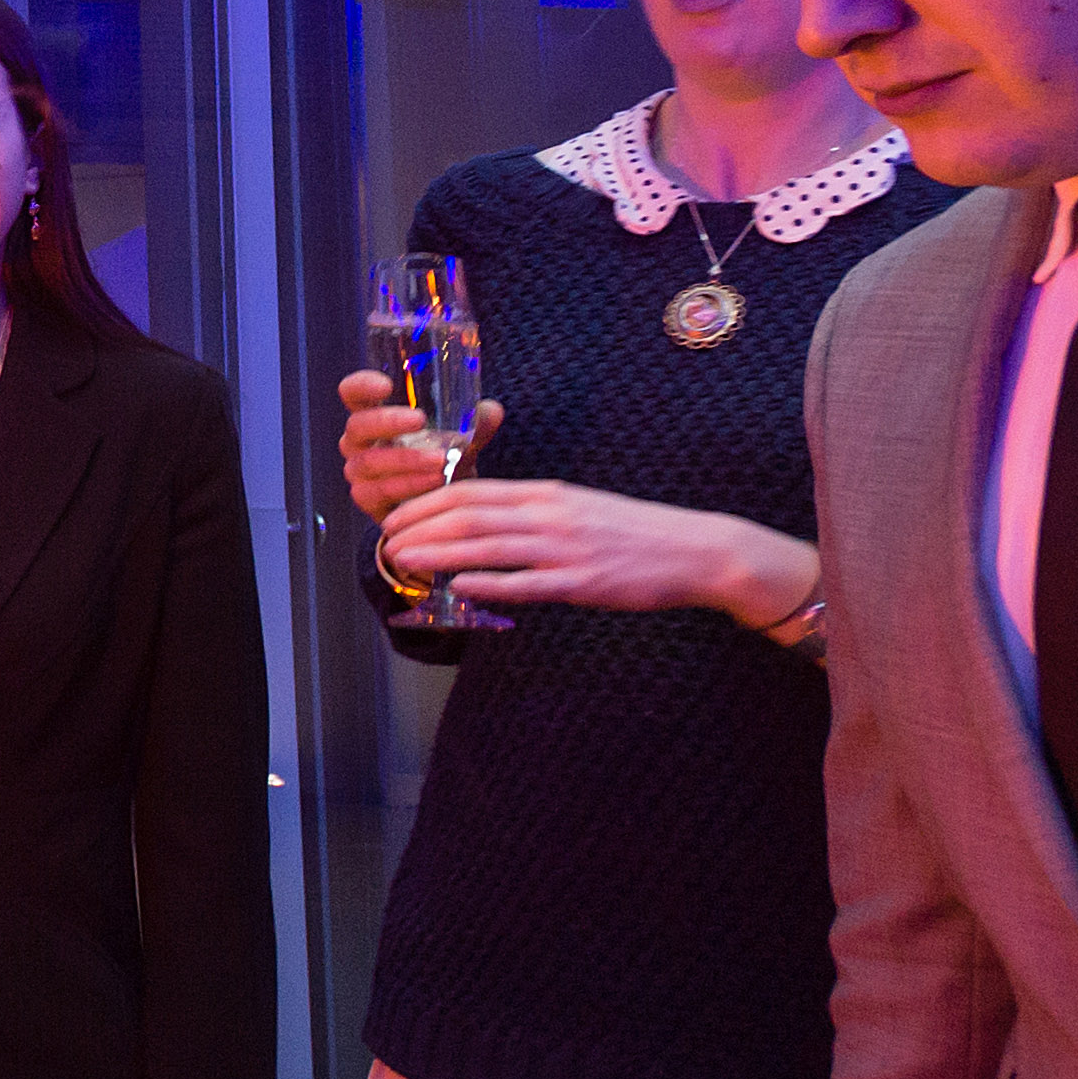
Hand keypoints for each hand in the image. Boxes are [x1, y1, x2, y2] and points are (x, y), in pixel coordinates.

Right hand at [336, 368, 502, 524]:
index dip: (361, 385)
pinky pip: (381, 491)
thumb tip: (491, 410)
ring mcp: (360, 472)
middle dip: (387, 421)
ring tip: (440, 459)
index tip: (386, 385)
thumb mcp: (461, 437)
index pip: (353, 393)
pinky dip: (409, 485)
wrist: (441, 504)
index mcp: (374, 415)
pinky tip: (435, 481)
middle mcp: (360, 442)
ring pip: (369, 462)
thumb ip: (476, 422)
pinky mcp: (368, 500)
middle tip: (418, 419)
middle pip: (357, 425)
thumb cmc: (443, 458)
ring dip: (406, 459)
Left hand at [378, 478, 818, 627]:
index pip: (472, 490)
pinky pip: (527, 583)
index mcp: (546, 493)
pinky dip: (489, 584)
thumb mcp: (575, 508)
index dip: (426, 502)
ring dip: (440, 554)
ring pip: (489, 547)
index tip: (393, 514)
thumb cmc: (630, 532)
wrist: (693, 549)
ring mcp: (565, 548)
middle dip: (420, 527)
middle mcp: (550, 514)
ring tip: (404, 562)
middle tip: (385, 542)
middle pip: (470, 516)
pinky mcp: (582, 582)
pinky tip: (457, 588)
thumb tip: (481, 523)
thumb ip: (530, 513)